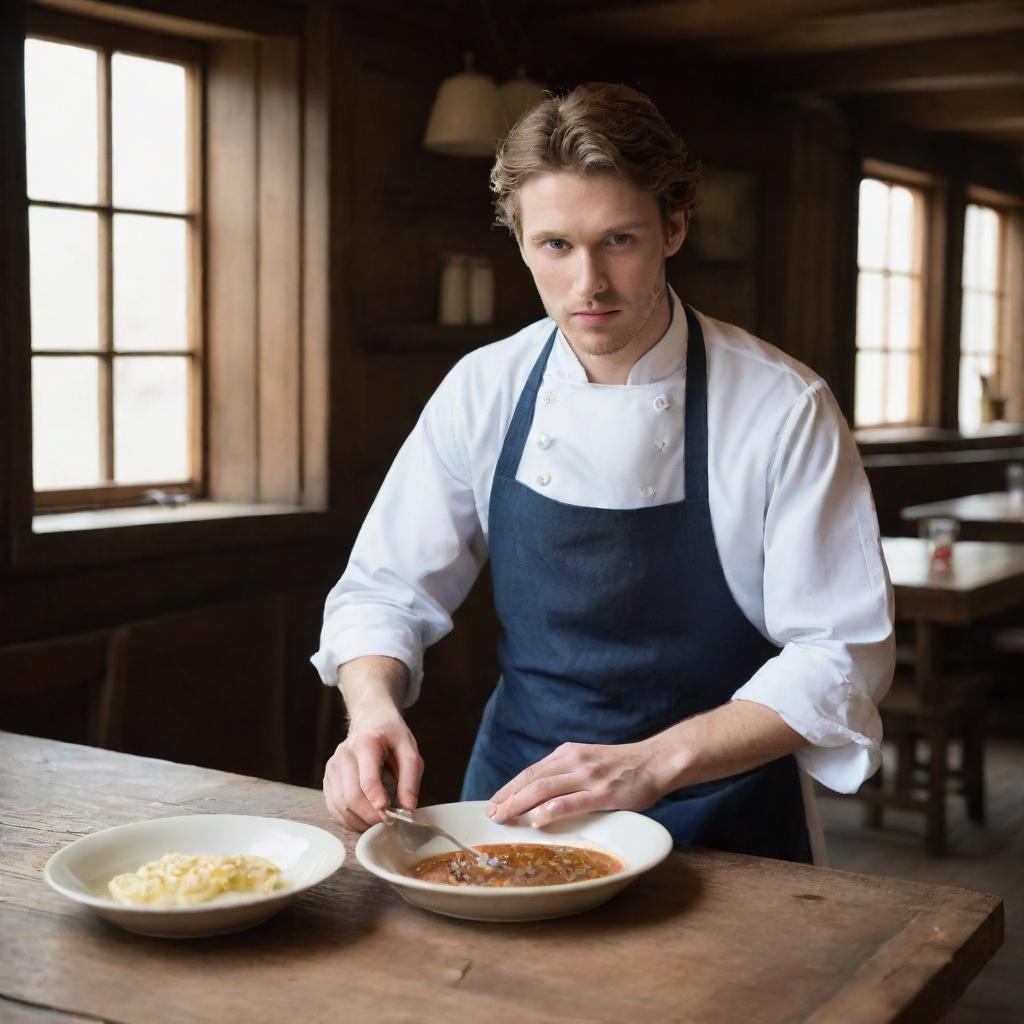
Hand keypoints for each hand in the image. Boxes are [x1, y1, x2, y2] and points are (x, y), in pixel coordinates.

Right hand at [323, 713, 422, 832]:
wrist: (370, 720)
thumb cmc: (392, 737)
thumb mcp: (409, 750)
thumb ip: (410, 779)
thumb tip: (408, 809)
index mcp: (366, 744)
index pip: (367, 780)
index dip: (377, 801)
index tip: (390, 816)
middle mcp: (344, 754)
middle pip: (352, 797)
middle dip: (371, 816)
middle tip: (389, 822)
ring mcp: (333, 766)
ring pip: (340, 805)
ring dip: (360, 821)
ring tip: (378, 823)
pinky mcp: (328, 778)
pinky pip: (334, 806)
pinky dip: (348, 819)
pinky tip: (363, 819)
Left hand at [485, 738, 675, 827]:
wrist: (656, 761)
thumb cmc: (623, 766)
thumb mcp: (589, 760)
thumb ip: (567, 773)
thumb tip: (541, 796)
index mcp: (568, 753)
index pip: (531, 771)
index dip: (510, 788)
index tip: (494, 802)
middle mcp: (574, 761)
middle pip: (531, 779)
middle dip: (508, 797)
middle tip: (492, 814)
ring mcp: (588, 776)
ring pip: (544, 789)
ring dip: (520, 804)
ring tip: (505, 818)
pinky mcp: (603, 792)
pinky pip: (570, 802)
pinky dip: (550, 811)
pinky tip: (537, 820)